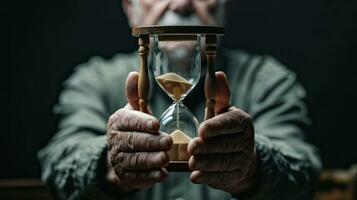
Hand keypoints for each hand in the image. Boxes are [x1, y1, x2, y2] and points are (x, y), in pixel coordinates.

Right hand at [105, 72, 172, 192]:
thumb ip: (134, 95)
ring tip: (165, 158)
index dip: (141, 123)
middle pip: (133, 141)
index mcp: (117, 122)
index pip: (128, 121)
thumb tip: (134, 73)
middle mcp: (115, 141)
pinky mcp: (126, 176)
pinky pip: (138, 177)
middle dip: (150, 142)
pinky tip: (163, 174)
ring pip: (135, 160)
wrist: (119, 156)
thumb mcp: (132, 111)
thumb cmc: (132, 129)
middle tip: (168, 142)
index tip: (155, 124)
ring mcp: (119, 160)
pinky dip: (151, 176)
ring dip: (151, 160)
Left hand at [188, 71, 257, 194]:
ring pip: (223, 162)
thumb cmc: (225, 130)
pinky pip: (222, 178)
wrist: (240, 156)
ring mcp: (242, 160)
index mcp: (242, 121)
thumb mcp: (223, 112)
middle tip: (192, 147)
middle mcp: (245, 141)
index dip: (216, 127)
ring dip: (206, 163)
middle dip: (207, 147)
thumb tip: (218, 73)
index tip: (202, 130)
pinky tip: (195, 177)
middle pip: (225, 144)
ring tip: (192, 162)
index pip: (230, 123)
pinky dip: (208, 178)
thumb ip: (219, 95)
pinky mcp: (236, 176)